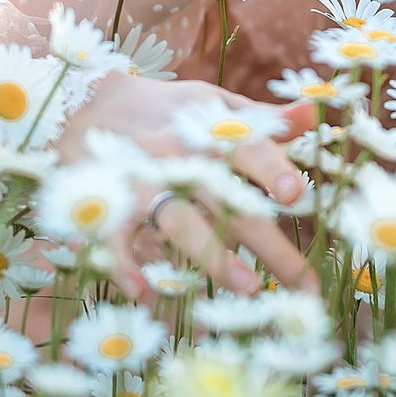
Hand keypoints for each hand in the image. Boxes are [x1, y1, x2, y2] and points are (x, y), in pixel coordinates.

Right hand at [56, 69, 318, 302]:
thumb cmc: (162, 110)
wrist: (82, 101)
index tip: (296, 194)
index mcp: (208, 130)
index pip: (247, 148)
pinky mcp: (106, 204)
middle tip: (304, 281)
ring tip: (248, 289)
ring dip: (212, 255)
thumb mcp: (210, 103)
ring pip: (179, 220)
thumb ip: (260, 117)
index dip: (271, 169)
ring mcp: (139, 181)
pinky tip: (143, 295)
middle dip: (266, 241)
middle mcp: (177, 156)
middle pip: (226, 199)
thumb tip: (313, 114)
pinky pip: (114, 238)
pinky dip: (124, 265)